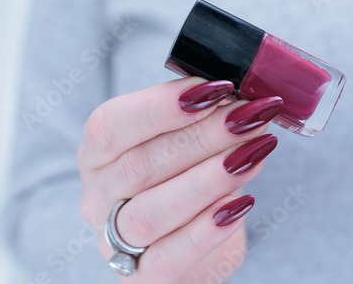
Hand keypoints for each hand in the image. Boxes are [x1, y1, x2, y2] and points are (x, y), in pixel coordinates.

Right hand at [77, 77, 281, 282]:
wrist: (185, 240)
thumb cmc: (183, 177)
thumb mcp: (184, 143)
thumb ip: (200, 122)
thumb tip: (240, 100)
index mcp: (98, 154)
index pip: (112, 125)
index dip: (161, 106)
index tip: (215, 88)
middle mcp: (98, 196)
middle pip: (141, 165)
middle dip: (202, 137)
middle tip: (249, 117)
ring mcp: (115, 240)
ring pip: (152, 211)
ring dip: (209, 179)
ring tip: (254, 153)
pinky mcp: (142, 276)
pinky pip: (170, 257)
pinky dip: (208, 229)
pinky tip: (243, 203)